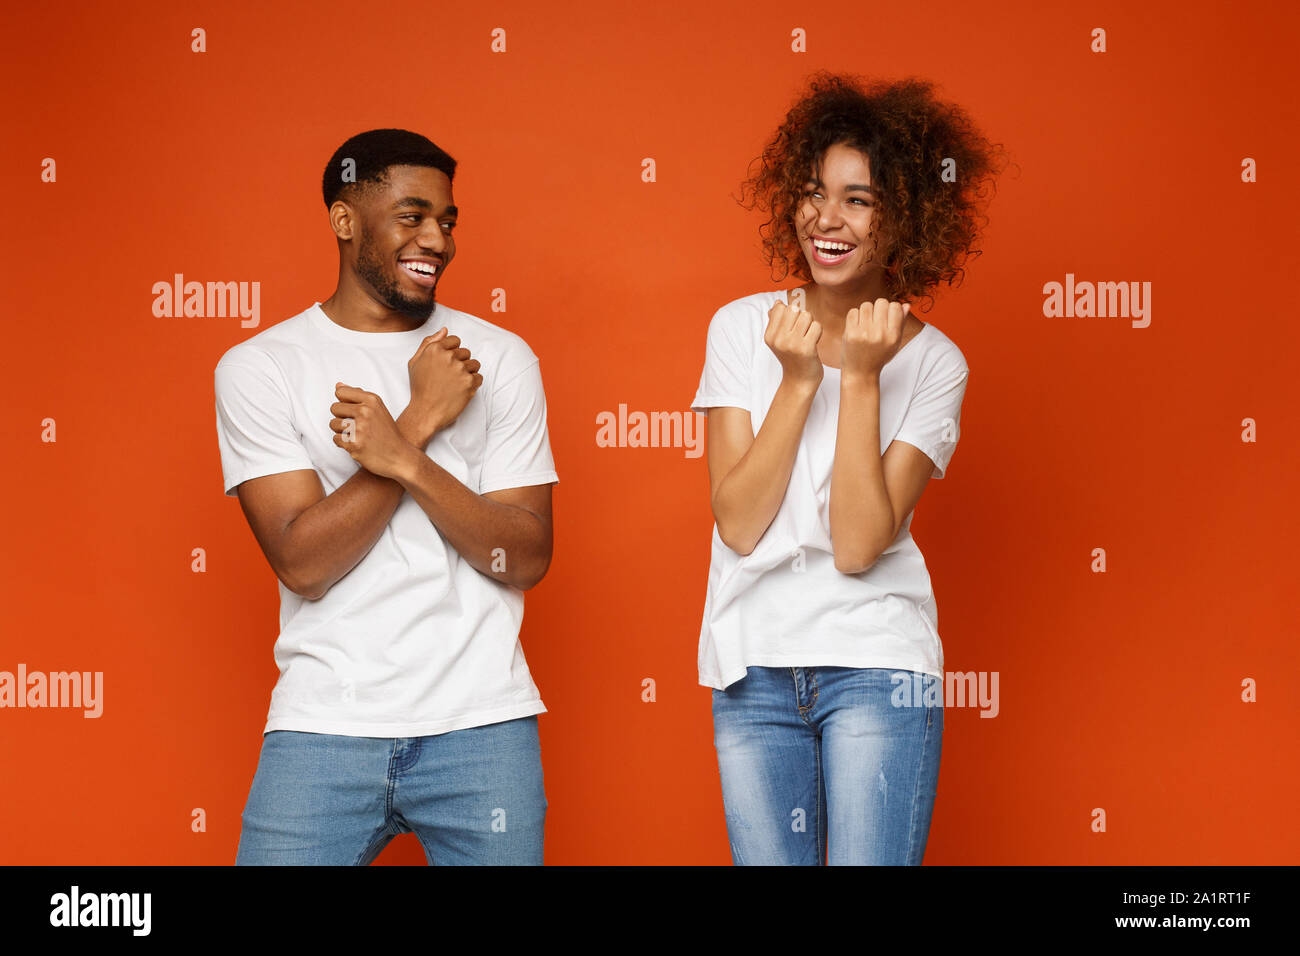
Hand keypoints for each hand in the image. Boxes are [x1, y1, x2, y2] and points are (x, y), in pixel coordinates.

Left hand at [330, 384, 416, 479]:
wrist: (399, 456)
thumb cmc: (387, 433)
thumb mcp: (377, 409)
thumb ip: (357, 396)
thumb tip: (338, 385)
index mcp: (372, 400)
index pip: (341, 392)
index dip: (343, 403)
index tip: (352, 411)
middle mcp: (366, 412)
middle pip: (334, 408)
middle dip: (340, 417)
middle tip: (355, 426)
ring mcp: (360, 428)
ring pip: (333, 424)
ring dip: (341, 431)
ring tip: (356, 435)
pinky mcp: (354, 444)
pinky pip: (336, 439)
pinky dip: (344, 444)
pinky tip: (357, 445)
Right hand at [402, 327, 482, 444]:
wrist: (425, 412)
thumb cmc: (420, 387)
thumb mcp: (416, 362)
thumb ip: (429, 343)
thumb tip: (444, 330)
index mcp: (435, 349)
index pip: (455, 340)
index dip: (452, 352)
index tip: (447, 363)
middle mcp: (449, 357)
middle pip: (466, 352)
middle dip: (460, 362)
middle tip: (450, 377)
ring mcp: (460, 369)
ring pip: (474, 364)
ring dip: (468, 373)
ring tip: (455, 384)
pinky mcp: (469, 382)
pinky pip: (479, 377)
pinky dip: (473, 384)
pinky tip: (461, 390)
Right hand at [764, 300, 822, 388]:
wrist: (799, 380)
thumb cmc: (792, 357)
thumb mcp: (778, 340)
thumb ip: (776, 321)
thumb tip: (778, 303)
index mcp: (769, 335)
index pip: (780, 307)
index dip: (790, 313)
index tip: (792, 326)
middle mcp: (778, 339)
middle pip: (794, 309)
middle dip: (802, 317)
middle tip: (802, 332)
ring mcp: (791, 344)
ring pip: (807, 316)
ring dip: (811, 324)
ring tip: (808, 337)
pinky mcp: (806, 349)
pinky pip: (816, 326)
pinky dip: (818, 333)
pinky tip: (814, 343)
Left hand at [842, 298, 910, 380]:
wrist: (861, 372)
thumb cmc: (879, 356)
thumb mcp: (894, 343)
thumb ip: (901, 323)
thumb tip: (906, 304)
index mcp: (893, 336)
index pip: (895, 306)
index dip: (890, 308)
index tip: (886, 317)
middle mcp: (880, 334)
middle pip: (881, 302)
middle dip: (878, 308)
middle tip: (875, 319)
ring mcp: (864, 333)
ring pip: (866, 305)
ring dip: (866, 311)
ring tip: (866, 323)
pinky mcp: (850, 334)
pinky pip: (853, 311)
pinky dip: (855, 316)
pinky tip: (857, 326)